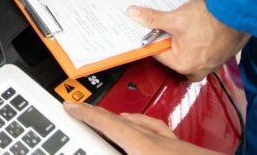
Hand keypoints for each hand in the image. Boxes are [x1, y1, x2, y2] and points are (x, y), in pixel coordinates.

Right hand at [63, 103, 213, 154]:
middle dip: (107, 119)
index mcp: (151, 151)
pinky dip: (155, 138)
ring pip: (152, 129)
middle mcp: (168, 146)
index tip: (72, 106)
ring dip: (131, 127)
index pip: (112, 125)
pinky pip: (169, 140)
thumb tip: (106, 146)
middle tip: (88, 119)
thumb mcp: (148, 153)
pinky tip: (156, 147)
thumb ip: (128, 151)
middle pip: (130, 123)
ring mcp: (184, 150)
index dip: (88, 114)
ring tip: (119, 131)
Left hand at [129, 0, 249, 80]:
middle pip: (172, 52)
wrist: (238, 14)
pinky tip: (199, 27)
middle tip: (172, 23)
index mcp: (183, 65)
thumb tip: (135, 15)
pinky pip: (201, 50)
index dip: (153, 36)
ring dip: (184, 38)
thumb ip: (152, 19)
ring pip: (187, 50)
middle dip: (170, 37)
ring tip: (188, 24)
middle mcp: (197, 69)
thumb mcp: (175, 18)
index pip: (157, 52)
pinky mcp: (218, 56)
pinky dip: (197, 39)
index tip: (149, 27)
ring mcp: (209, 64)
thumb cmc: (212, 20)